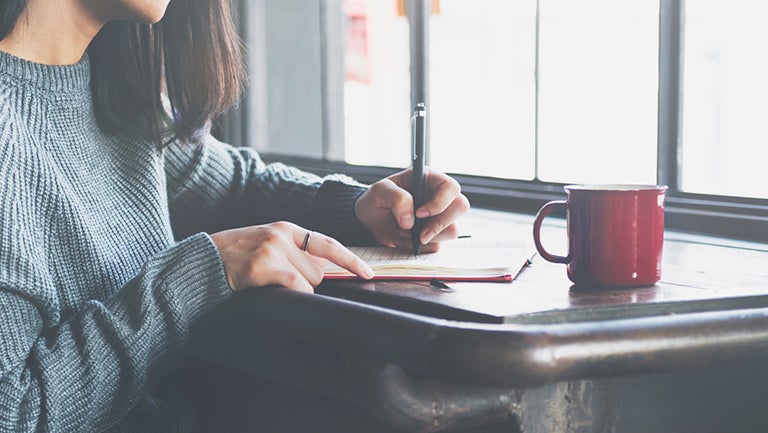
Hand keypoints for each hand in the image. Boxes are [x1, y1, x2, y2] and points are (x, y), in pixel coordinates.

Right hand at [210, 221, 373, 292]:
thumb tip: (323, 272)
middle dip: (305, 282)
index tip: (368, 273)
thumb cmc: (237, 257)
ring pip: (308, 282)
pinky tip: (274, 291)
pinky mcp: (262, 267)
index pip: (328, 244)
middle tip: (277, 279)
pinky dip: (294, 294)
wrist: (204, 260)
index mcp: (286, 229)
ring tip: (267, 282)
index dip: (350, 260)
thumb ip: (294, 253)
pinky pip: (296, 286)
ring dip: (294, 290)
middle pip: (318, 271)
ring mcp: (272, 250)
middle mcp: (282, 236)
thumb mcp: (267, 244)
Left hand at [354, 167, 469, 251]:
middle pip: (460, 207)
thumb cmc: (375, 200)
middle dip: (440, 224)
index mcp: (429, 180)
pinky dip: (419, 247)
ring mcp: (439, 217)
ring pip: (452, 230)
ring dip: (427, 238)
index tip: (419, 214)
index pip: (450, 187)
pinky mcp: (434, 235)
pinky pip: (437, 246)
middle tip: (419, 234)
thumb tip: (411, 220)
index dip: (440, 202)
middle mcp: (439, 198)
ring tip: (402, 234)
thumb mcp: (379, 192)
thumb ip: (396, 199)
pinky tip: (402, 240)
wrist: (368, 221)